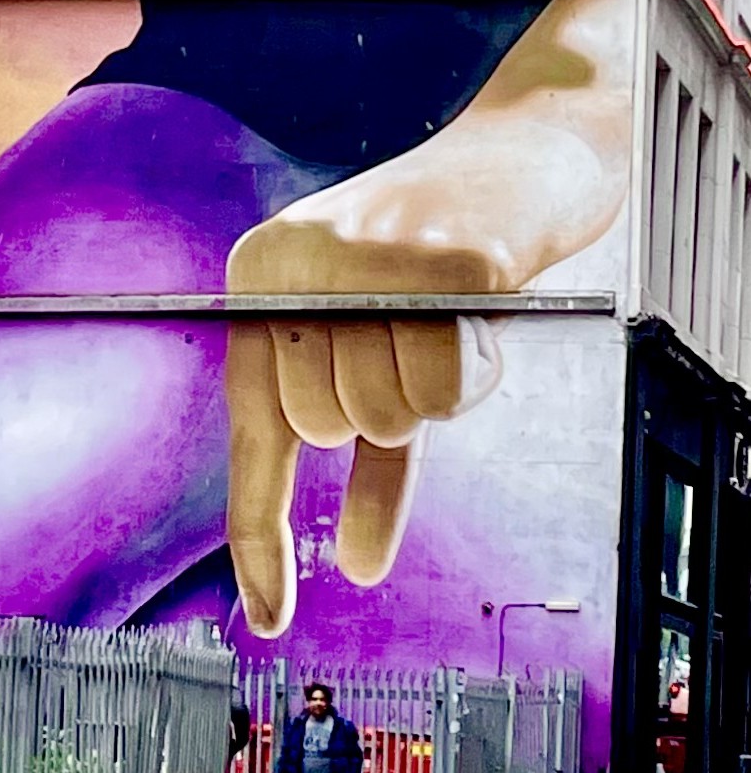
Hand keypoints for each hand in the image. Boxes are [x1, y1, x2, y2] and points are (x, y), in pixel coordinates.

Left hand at [225, 53, 631, 635]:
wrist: (523, 153)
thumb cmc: (440, 262)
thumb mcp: (378, 346)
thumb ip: (358, 447)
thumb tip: (351, 566)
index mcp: (259, 271)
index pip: (249, 428)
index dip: (260, 530)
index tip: (271, 619)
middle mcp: (293, 255)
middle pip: (325, 424)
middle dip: (382, 414)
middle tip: (414, 345)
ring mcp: (366, 253)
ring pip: (387, 410)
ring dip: (431, 388)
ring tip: (447, 319)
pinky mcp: (443, 261)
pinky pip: (447, 387)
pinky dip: (472, 373)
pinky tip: (481, 311)